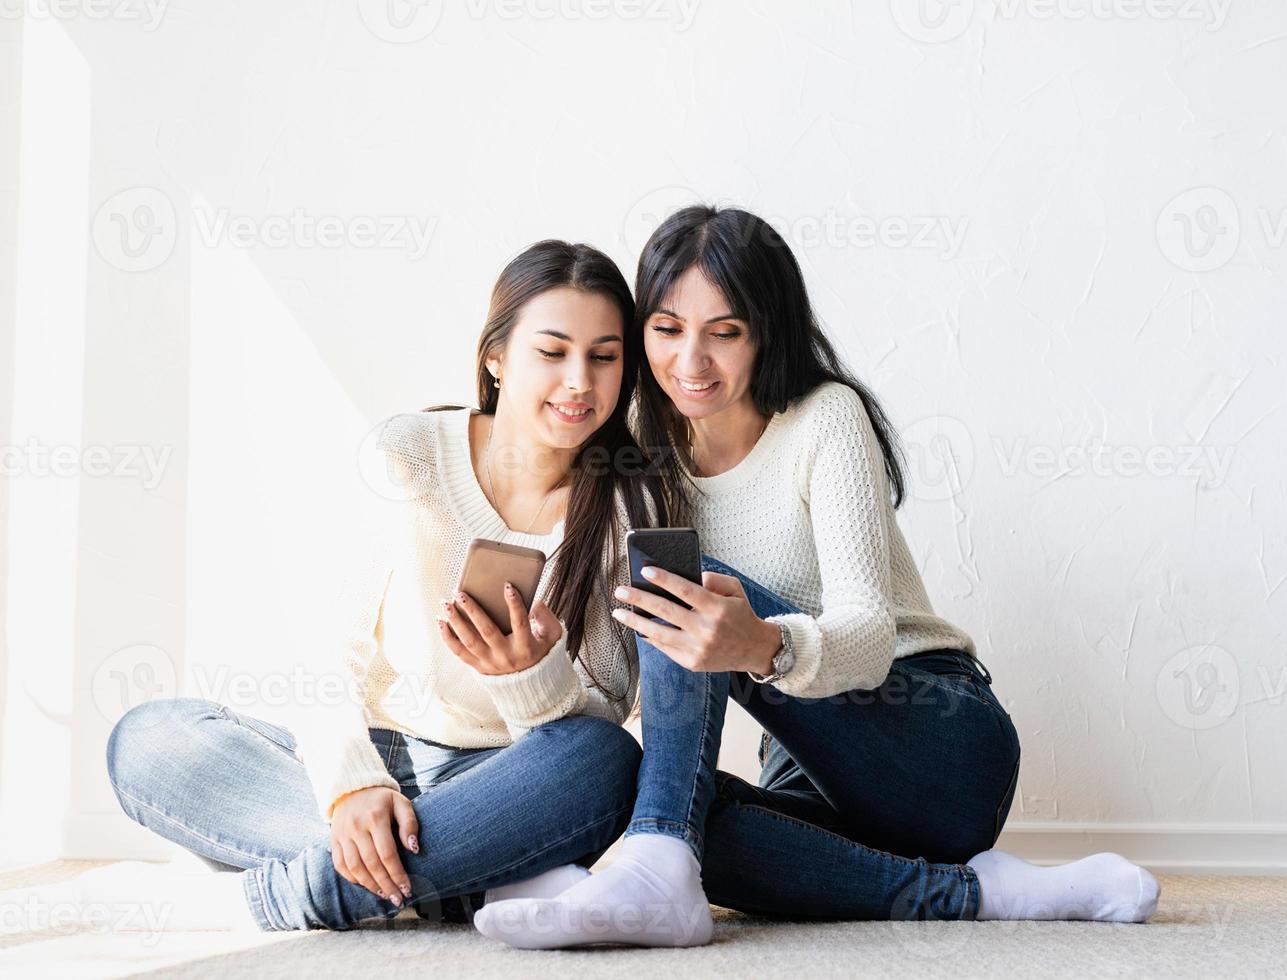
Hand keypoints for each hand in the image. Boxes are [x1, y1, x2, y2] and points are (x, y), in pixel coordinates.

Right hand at [330, 785, 419, 905]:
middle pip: (372, 864)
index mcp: (375, 818)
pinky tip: (367, 885)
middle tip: (398, 899)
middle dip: (386, 885)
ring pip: (355, 868)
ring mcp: (342, 835)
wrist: (353, 788)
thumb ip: (410, 824)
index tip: (408, 889)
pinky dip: (353, 878)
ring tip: (385, 895)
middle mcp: (356, 827)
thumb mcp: (401, 803)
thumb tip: (414, 849)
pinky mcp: (334, 841)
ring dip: (370, 885)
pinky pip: (341, 865)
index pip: (387, 853)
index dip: (398, 874)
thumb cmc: (383, 799)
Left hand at [438, 583, 563, 675]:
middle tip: (460, 593)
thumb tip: (532, 602)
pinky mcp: (479, 667)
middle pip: (487, 631)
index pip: (520, 623)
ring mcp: (490, 663)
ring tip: (446, 604)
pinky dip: (448, 638)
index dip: (515, 604)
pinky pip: (459, 652)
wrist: (531, 684)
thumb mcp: (552, 636)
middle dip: (473, 610)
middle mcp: (506, 656)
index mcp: (526, 647)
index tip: (507, 586)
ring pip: (469, 641)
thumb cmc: (541, 651)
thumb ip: (546, 617)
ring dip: (456, 621)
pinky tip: (441, 622)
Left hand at [610, 566, 782, 673]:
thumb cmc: (741, 614)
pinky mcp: (692, 663)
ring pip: (659, 633)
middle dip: (640, 599)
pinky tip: (637, 627)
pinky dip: (649, 637)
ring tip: (618, 612)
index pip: (685, 590)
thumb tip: (686, 576)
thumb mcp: (735, 590)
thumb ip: (713, 579)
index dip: (664, 580)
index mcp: (717, 608)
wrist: (754, 649)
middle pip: (666, 612)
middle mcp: (706, 629)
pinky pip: (665, 648)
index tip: (645, 570)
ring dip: (635, 622)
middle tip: (621, 590)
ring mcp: (698, 649)